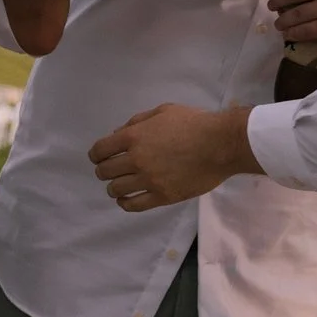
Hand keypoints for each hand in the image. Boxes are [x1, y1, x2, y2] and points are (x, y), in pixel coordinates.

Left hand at [89, 103, 258, 210]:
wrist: (220, 145)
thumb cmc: (194, 123)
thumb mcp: (163, 111)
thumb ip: (137, 121)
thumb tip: (118, 133)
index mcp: (134, 136)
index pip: (100, 150)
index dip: (96, 155)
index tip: (98, 158)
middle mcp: (136, 159)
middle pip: (105, 171)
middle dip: (103, 171)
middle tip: (109, 171)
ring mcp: (149, 180)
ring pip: (116, 190)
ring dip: (113, 187)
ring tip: (119, 186)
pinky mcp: (162, 196)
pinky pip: (134, 205)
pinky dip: (125, 203)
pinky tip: (126, 200)